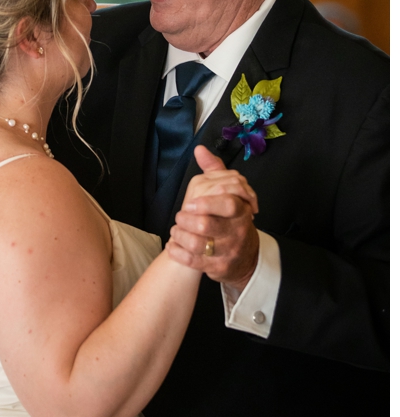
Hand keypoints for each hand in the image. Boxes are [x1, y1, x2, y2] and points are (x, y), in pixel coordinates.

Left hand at [165, 147, 260, 283]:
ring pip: (197, 244)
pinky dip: (177, 251)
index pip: (227, 203)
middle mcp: (237, 231)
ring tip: (176, 230)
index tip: (189, 203)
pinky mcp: (218, 267)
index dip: (205, 203)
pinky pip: (191, 260)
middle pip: (206, 225)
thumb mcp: (229, 194)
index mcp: (241, 210)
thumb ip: (216, 172)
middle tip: (181, 217)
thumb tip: (200, 150)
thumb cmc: (232, 220)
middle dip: (186, 220)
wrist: (243, 256)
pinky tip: (173, 245)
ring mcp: (228, 250)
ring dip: (179, 235)